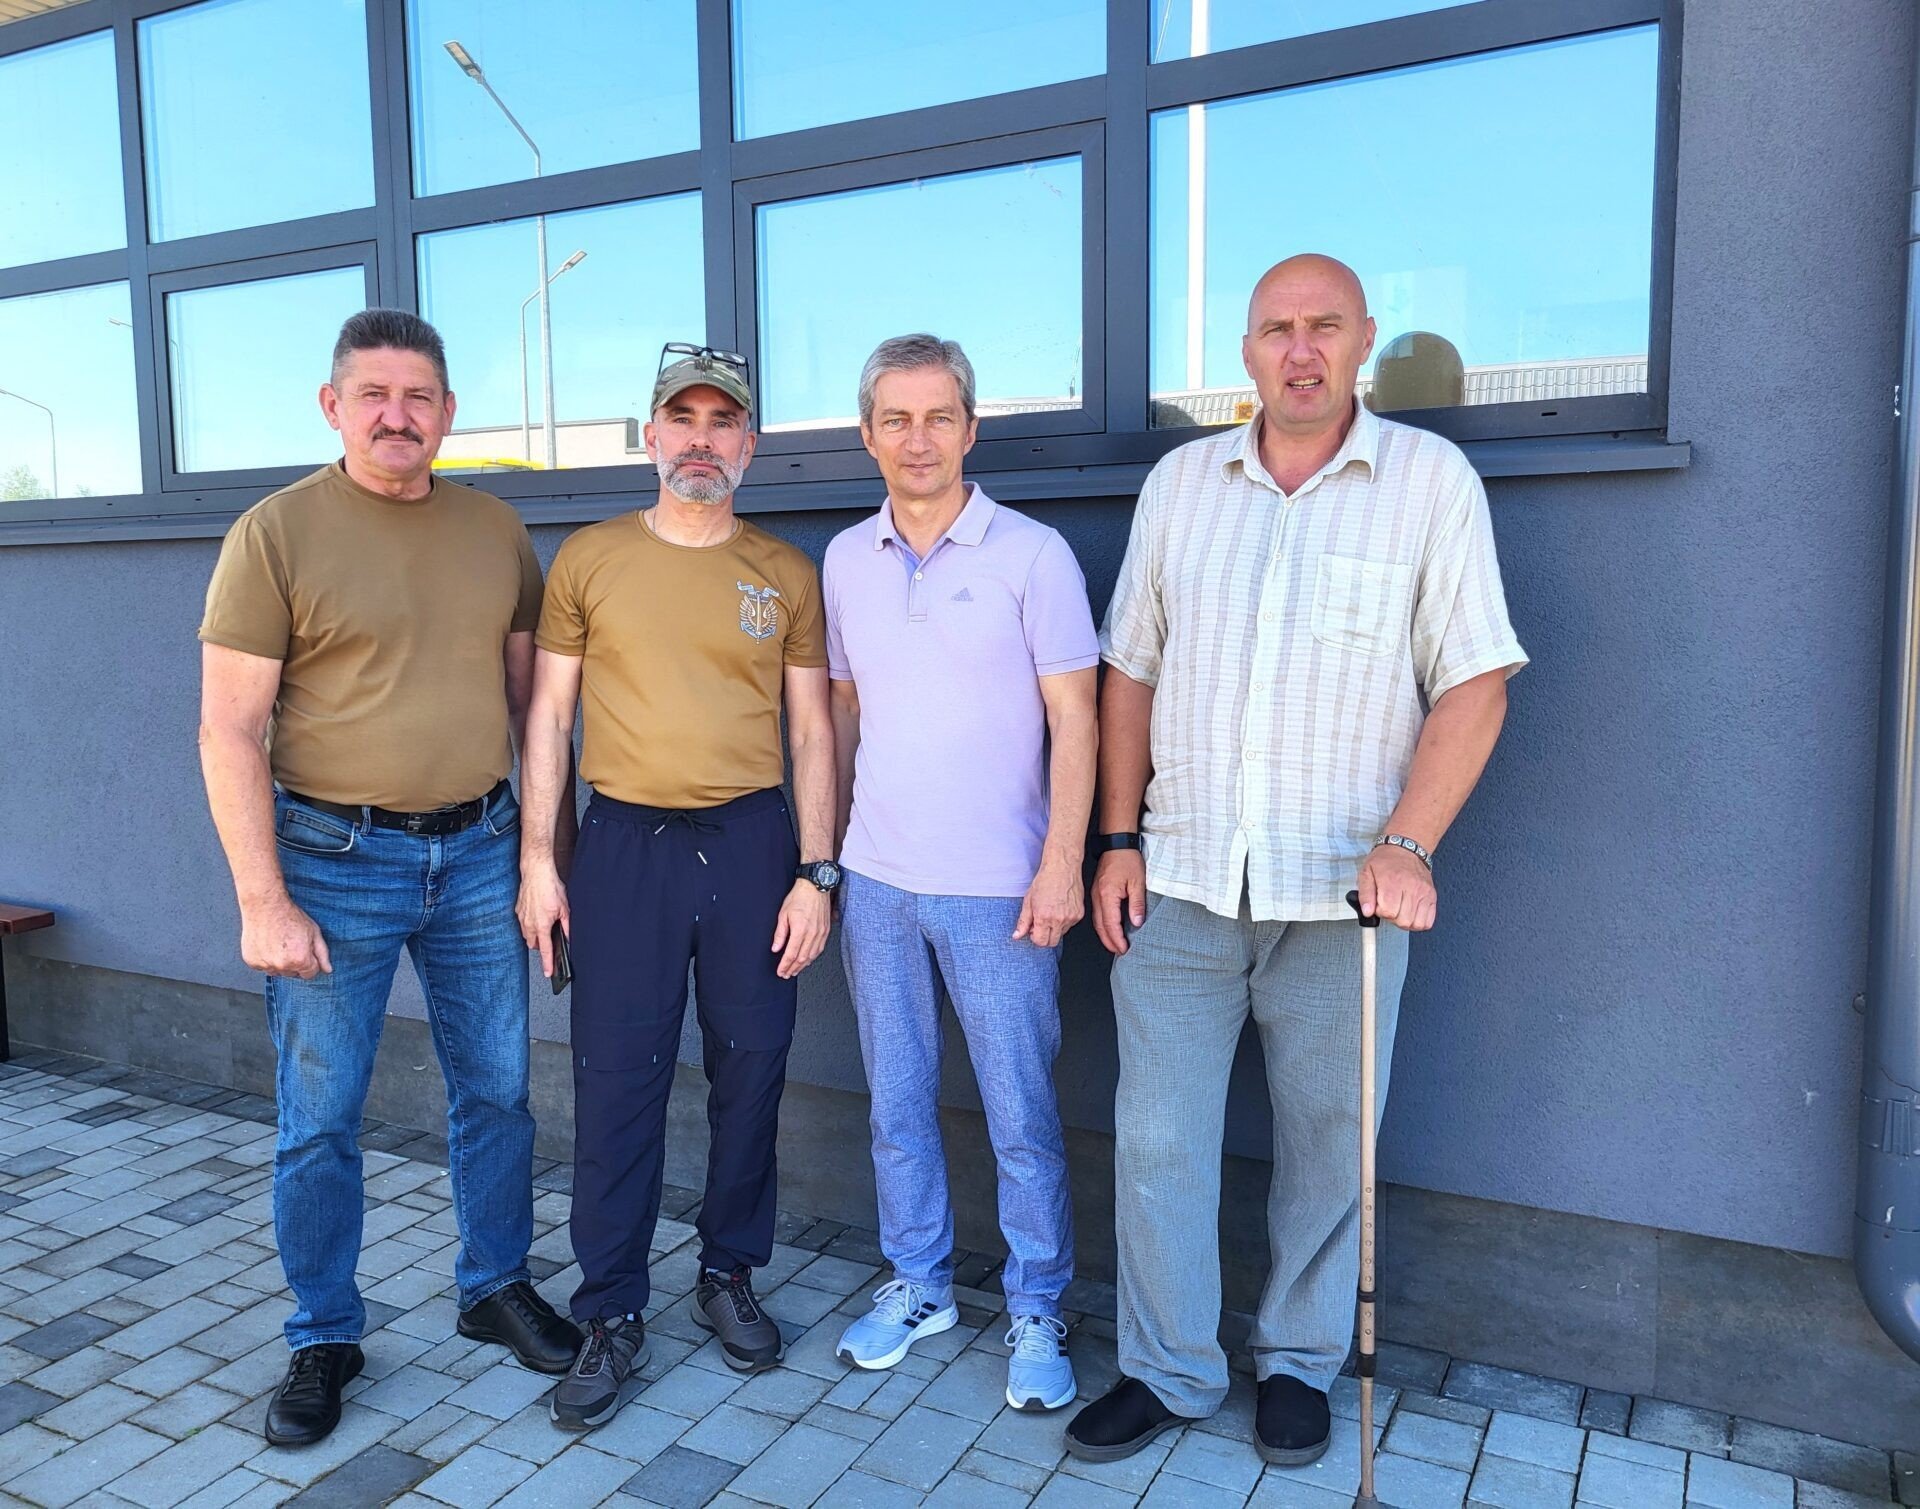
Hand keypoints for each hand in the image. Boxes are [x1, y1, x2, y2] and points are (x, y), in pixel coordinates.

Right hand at [240, 894, 330, 978]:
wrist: (265, 906)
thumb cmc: (289, 916)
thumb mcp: (314, 932)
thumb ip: (322, 954)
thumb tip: (327, 970)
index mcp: (300, 960)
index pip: (310, 974)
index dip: (310, 962)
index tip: (306, 951)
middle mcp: (282, 966)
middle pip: (293, 974)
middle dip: (295, 962)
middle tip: (291, 944)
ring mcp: (265, 965)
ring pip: (278, 972)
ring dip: (280, 963)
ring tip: (279, 944)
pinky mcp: (252, 962)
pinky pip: (263, 967)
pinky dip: (266, 959)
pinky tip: (268, 944)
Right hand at [516, 859, 570, 977]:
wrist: (536, 872)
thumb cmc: (550, 887)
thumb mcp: (565, 908)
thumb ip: (567, 926)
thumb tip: (570, 937)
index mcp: (542, 926)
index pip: (545, 950)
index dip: (548, 963)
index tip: (548, 973)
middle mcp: (529, 924)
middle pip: (533, 944)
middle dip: (540, 946)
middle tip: (549, 940)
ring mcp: (521, 917)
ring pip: (526, 935)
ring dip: (534, 935)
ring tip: (544, 926)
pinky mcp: (517, 911)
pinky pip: (522, 924)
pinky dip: (529, 925)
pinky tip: (537, 916)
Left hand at [772, 879, 831, 978]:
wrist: (816, 886)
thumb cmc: (799, 897)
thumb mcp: (783, 914)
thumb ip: (780, 933)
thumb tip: (776, 948)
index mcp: (800, 930)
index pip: (791, 954)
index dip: (785, 965)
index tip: (780, 971)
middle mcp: (812, 933)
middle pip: (802, 959)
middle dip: (793, 969)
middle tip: (786, 974)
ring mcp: (821, 933)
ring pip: (812, 956)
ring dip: (803, 966)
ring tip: (795, 970)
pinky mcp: (826, 931)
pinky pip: (819, 949)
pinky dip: (812, 958)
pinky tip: (807, 960)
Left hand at [1014, 856, 1083, 948]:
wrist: (1062, 868)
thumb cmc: (1045, 881)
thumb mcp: (1028, 901)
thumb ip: (1023, 921)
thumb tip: (1017, 935)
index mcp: (1044, 917)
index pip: (1041, 942)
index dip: (1035, 938)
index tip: (1033, 930)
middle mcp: (1059, 920)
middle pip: (1052, 942)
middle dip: (1045, 937)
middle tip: (1041, 923)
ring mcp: (1071, 918)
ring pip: (1062, 934)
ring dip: (1055, 928)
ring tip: (1051, 911)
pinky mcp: (1079, 914)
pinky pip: (1070, 925)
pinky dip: (1064, 921)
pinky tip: (1059, 908)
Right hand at [1091, 850, 1147, 954]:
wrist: (1117, 844)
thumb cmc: (1127, 860)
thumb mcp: (1137, 882)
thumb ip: (1137, 904)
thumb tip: (1136, 922)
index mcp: (1107, 895)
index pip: (1110, 924)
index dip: (1117, 939)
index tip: (1124, 949)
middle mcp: (1098, 897)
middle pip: (1100, 926)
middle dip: (1109, 942)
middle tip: (1119, 952)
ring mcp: (1095, 895)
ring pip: (1097, 921)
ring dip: (1105, 935)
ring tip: (1115, 945)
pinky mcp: (1096, 892)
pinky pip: (1097, 914)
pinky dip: (1103, 925)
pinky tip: (1109, 929)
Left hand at [1356, 843, 1435, 930]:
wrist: (1406, 849)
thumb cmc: (1385, 861)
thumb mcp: (1366, 873)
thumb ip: (1365, 894)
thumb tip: (1367, 912)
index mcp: (1392, 882)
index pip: (1388, 912)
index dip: (1380, 912)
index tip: (1379, 904)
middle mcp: (1411, 888)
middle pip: (1403, 921)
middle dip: (1392, 918)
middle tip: (1389, 907)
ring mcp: (1424, 893)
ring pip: (1416, 924)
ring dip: (1405, 921)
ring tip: (1399, 910)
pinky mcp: (1432, 896)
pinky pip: (1428, 922)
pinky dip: (1418, 922)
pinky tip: (1410, 913)